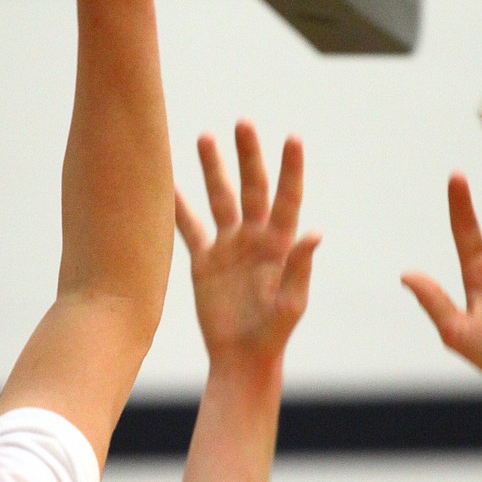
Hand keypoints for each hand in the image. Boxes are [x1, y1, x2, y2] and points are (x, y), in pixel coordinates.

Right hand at [175, 123, 318, 366]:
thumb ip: (300, 267)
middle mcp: (255, 239)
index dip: (290, 169)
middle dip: (248, 155)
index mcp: (279, 245)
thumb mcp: (290, 304)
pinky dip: (178, 208)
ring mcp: (229, 247)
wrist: (242, 359)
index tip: (292, 137)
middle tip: (242, 123)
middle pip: (251, 188)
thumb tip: (315, 233)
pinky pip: (189, 228)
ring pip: (220, 199)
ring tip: (204, 137)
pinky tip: (166, 184)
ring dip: (213, 169)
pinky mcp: (204, 261)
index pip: (286, 198)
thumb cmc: (272, 335)